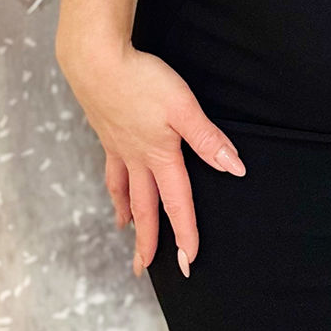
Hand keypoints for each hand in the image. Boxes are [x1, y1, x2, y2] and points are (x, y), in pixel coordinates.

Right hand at [58, 41, 245, 279]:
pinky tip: (114, 183)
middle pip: (144, 208)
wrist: (95, 61)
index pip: (177, 204)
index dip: (185, 234)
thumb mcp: (183, 108)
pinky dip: (113, 185)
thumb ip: (208, 139)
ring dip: (127, 215)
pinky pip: (111, 168)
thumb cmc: (141, 81)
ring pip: (123, 190)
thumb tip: (234, 168)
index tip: (189, 262)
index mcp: (160, 156)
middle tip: (144, 269)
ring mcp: (118, 147)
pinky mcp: (106, 132)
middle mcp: (137, 159)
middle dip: (147, 241)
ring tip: (126, 231)